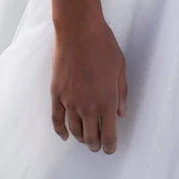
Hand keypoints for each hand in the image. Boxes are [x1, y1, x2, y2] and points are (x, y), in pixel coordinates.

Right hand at [51, 15, 127, 153]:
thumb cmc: (103, 45)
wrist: (78, 30)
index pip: (108, 136)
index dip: (109, 146)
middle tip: (98, 144)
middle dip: (96, 144)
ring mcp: (70, 101)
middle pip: (90, 137)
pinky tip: (65, 136)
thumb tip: (120, 113)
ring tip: (85, 138)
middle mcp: (87, 106)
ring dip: (81, 138)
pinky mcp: (56, 93)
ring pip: (74, 130)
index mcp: (106, 102)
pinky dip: (60, 131)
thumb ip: (121, 94)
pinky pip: (57, 119)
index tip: (110, 148)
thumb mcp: (120, 68)